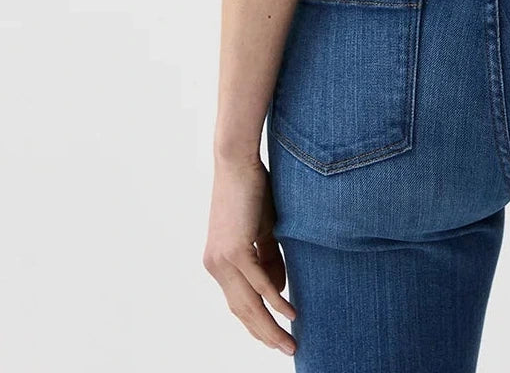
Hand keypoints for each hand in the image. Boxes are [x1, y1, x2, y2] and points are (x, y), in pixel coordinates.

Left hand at [202, 154, 297, 356]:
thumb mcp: (263, 230)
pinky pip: (258, 284)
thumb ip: (268, 259)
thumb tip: (277, 291)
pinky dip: (275, 300)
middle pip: (242, 311)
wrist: (236, 162)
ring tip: (290, 342)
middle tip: (287, 349)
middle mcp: (216, 267)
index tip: (274, 337)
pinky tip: (289, 314)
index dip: (257, 323)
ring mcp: (223, 260)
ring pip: (249, 304)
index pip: (238, 303)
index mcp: (219, 263)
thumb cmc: (251, 190)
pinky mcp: (235, 250)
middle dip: (265, 334)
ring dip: (270, 326)